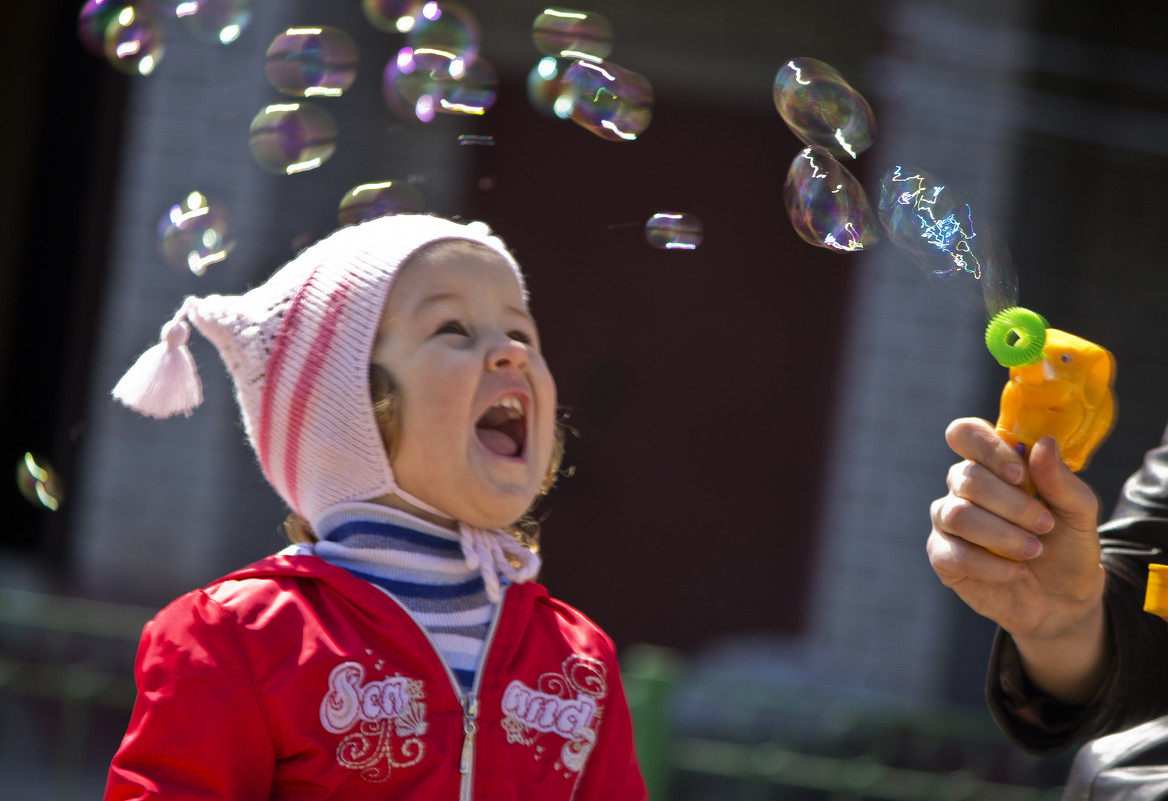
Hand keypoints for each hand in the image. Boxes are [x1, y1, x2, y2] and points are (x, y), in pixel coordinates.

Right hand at [928, 418, 1107, 701]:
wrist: (1063, 601)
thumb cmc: (1066, 548)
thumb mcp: (1079, 513)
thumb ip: (1061, 480)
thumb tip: (1043, 444)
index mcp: (993, 466)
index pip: (966, 434)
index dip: (987, 448)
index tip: (1021, 474)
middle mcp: (964, 489)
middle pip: (965, 476)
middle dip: (1011, 504)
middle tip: (1044, 525)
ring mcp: (949, 522)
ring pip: (956, 514)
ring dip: (1001, 534)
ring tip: (1033, 550)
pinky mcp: (943, 556)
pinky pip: (953, 552)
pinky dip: (989, 565)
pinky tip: (1013, 572)